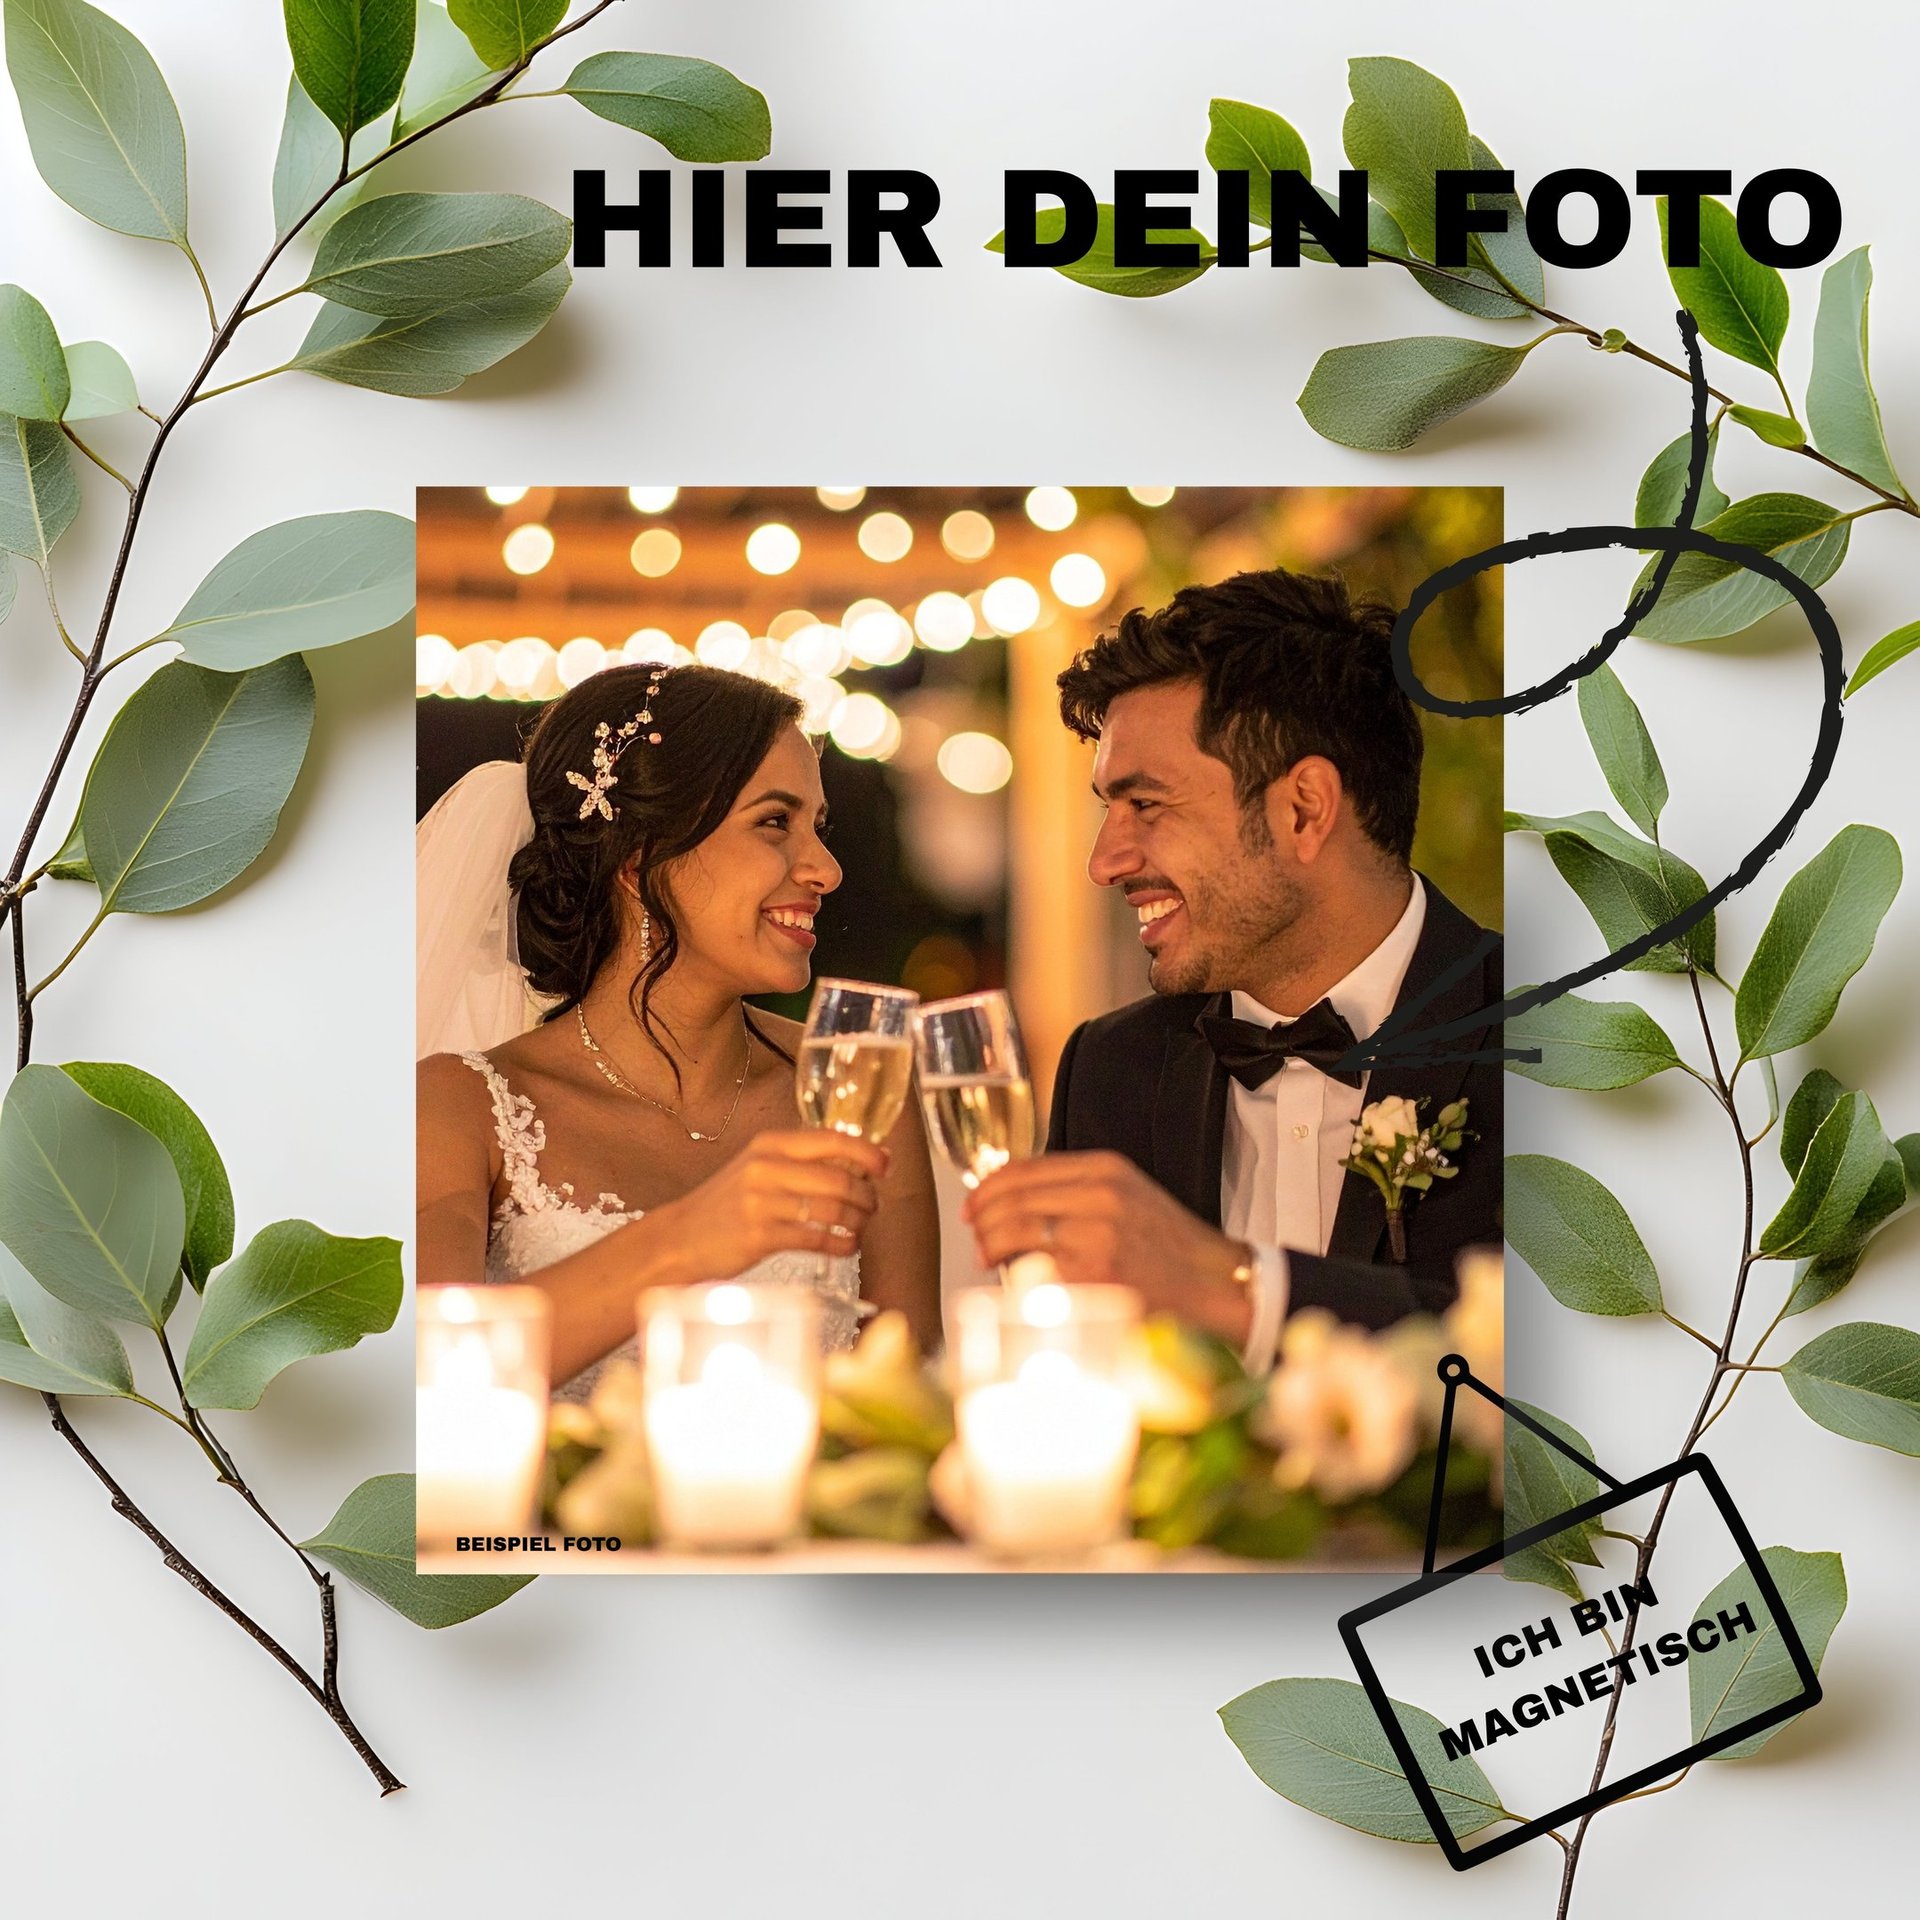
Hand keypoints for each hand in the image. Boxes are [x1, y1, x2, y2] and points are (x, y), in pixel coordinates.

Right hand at [649, 1130, 887, 1281]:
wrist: (679, 1238)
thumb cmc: (725, 1205)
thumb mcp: (757, 1168)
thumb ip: (799, 1162)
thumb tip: (857, 1163)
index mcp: (769, 1144)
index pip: (831, 1140)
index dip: (866, 1152)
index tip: (886, 1165)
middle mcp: (766, 1167)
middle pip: (838, 1178)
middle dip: (866, 1194)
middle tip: (873, 1205)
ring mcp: (762, 1202)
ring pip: (832, 1208)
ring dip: (857, 1220)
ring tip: (860, 1227)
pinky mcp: (761, 1236)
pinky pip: (817, 1239)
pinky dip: (841, 1244)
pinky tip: (847, 1246)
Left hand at [962, 1150, 1252, 1340]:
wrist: (1215, 1281)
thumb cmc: (1169, 1246)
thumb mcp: (1128, 1194)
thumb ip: (1079, 1190)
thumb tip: (1017, 1203)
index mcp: (1106, 1168)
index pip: (1026, 1167)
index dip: (989, 1187)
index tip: (975, 1204)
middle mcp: (1100, 1193)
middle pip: (1014, 1197)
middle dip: (983, 1218)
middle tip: (976, 1236)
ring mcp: (1097, 1232)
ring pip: (1017, 1228)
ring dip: (990, 1244)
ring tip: (987, 1257)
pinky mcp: (1096, 1271)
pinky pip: (1036, 1267)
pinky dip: (1013, 1273)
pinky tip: (1010, 1281)